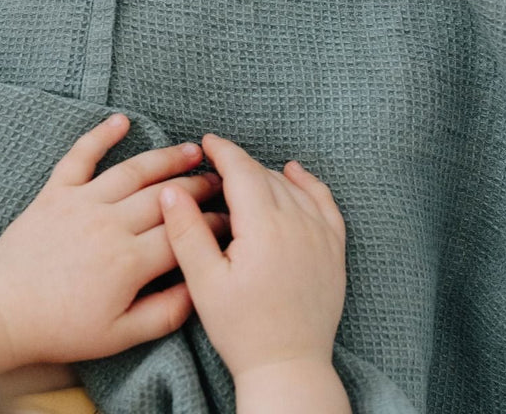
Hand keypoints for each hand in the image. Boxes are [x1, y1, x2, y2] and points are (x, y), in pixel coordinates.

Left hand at [0, 114, 227, 368]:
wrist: (2, 315)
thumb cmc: (62, 329)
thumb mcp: (120, 336)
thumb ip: (166, 313)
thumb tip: (200, 288)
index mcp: (129, 262)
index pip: (183, 233)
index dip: (211, 223)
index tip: (228, 219)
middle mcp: (110, 225)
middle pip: (165, 196)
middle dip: (198, 186)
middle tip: (218, 180)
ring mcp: (82, 204)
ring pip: (134, 171)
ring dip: (166, 158)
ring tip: (191, 150)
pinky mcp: (55, 193)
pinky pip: (80, 157)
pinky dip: (100, 135)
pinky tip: (122, 119)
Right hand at [161, 134, 346, 381]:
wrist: (289, 366)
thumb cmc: (242, 330)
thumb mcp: (204, 284)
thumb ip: (187, 233)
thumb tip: (171, 190)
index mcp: (263, 226)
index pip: (242, 171)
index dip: (223, 151)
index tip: (206, 140)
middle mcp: (297, 222)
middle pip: (265, 176)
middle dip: (239, 165)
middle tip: (216, 165)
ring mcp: (320, 233)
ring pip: (291, 186)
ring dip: (266, 175)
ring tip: (243, 177)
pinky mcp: (334, 247)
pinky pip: (325, 201)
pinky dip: (309, 183)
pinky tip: (295, 173)